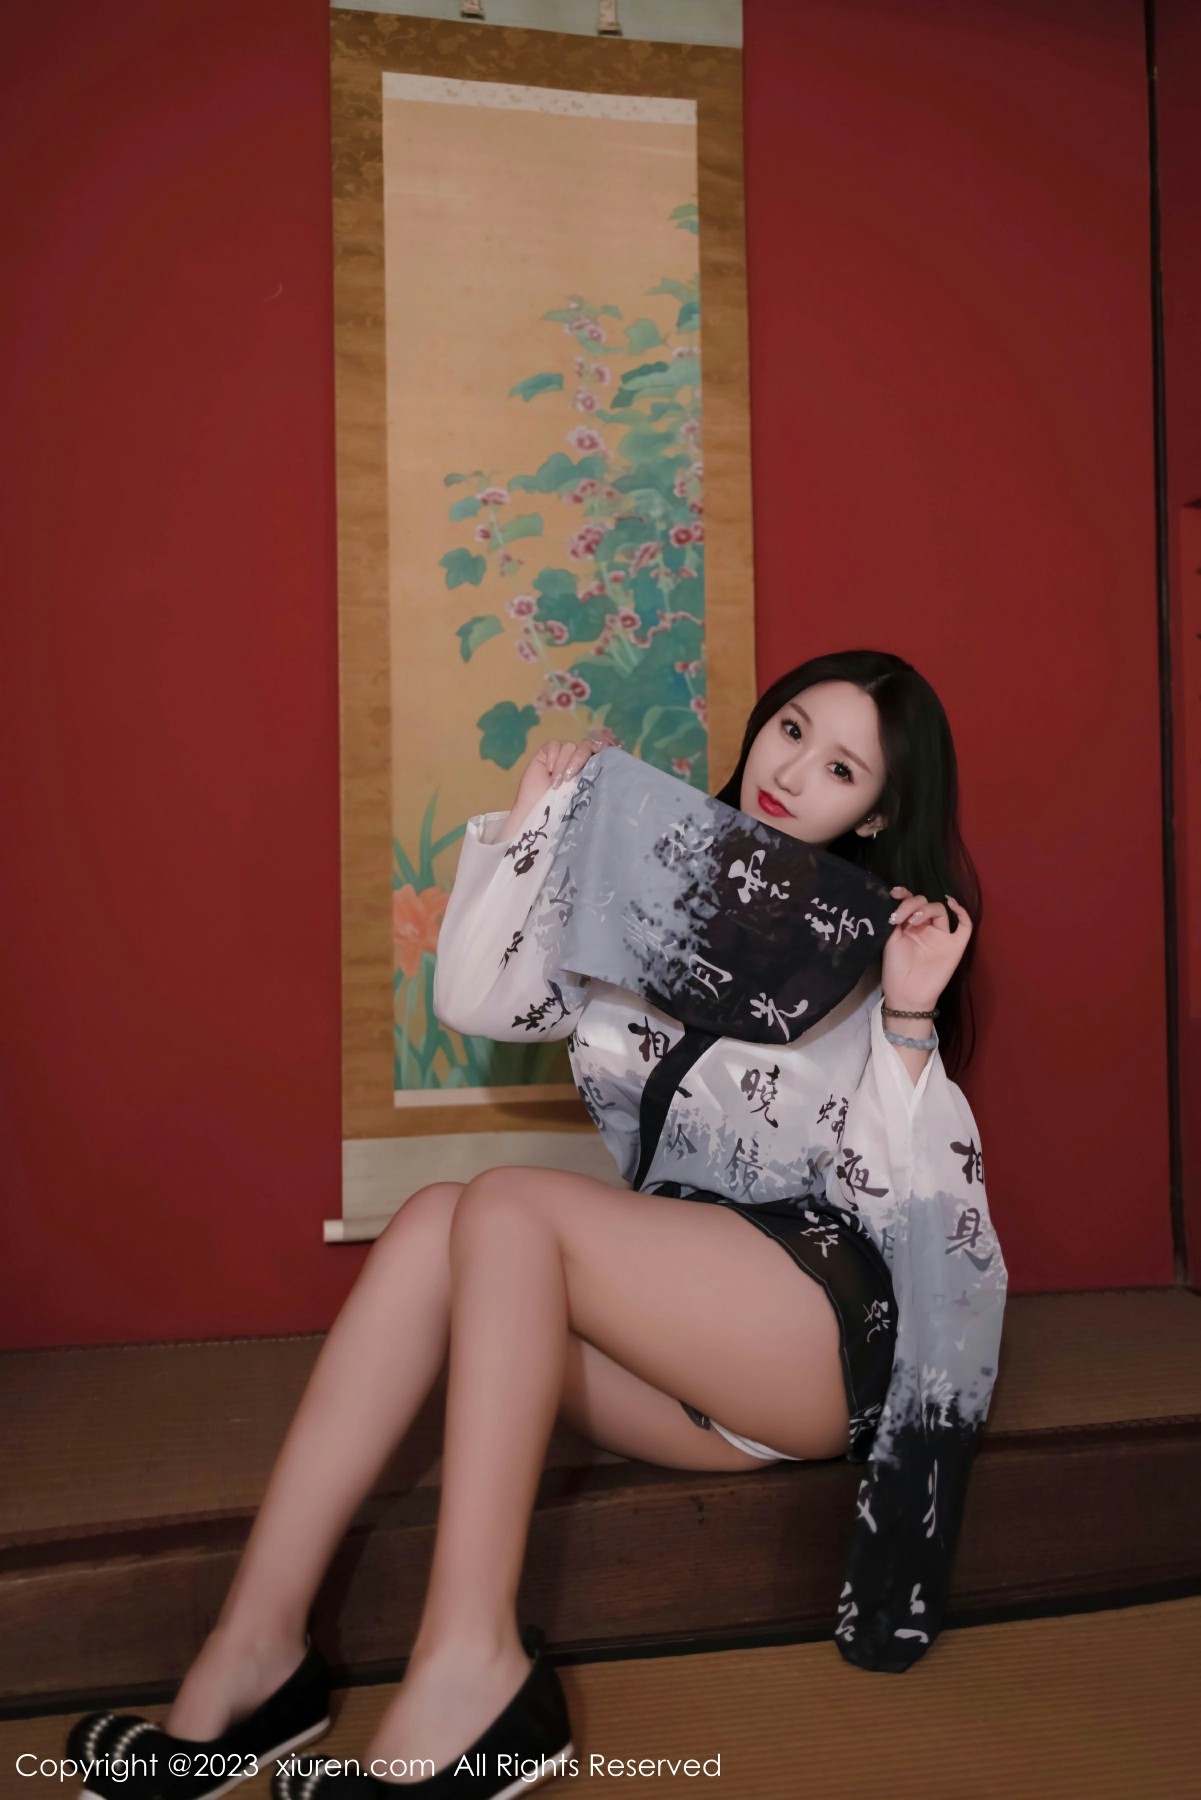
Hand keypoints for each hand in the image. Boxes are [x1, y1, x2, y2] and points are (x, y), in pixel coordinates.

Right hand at [505, 728, 622, 834]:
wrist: (537, 812)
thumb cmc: (561, 809)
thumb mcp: (582, 796)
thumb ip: (593, 780)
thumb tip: (612, 773)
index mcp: (590, 768)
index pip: (601, 750)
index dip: (602, 749)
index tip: (600, 756)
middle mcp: (578, 759)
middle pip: (586, 746)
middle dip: (579, 760)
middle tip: (569, 778)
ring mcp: (562, 754)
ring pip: (570, 746)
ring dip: (563, 764)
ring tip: (556, 783)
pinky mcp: (547, 752)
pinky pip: (554, 745)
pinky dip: (553, 756)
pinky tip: (549, 770)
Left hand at [881, 885, 972, 1010]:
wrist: (906, 993)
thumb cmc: (896, 969)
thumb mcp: (890, 940)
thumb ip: (896, 920)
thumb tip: (897, 901)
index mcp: (909, 926)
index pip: (910, 902)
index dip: (904, 895)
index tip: (894, 893)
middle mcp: (926, 928)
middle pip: (925, 903)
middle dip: (912, 905)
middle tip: (900, 917)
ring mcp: (941, 936)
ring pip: (940, 911)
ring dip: (927, 909)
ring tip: (913, 921)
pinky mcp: (955, 946)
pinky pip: (965, 926)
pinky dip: (962, 913)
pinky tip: (952, 905)